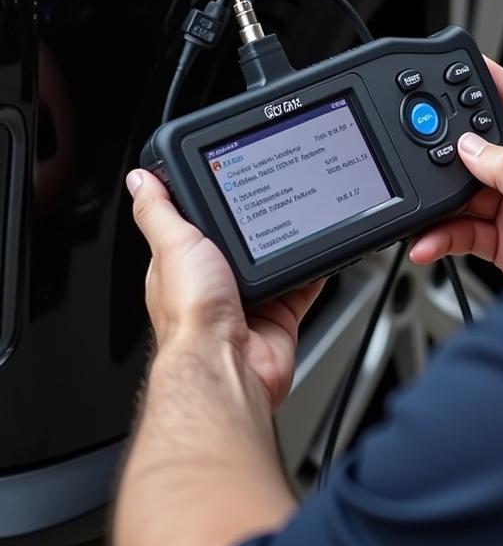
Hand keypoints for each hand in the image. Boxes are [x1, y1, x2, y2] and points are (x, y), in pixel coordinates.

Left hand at [126, 169, 322, 409]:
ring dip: (287, 247)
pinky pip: (303, 285)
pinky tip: (319, 253)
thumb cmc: (192, 316)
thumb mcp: (172, 246)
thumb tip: (141, 181)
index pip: (197, 226)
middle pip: (242, 243)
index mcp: (183, 266)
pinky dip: (314, 271)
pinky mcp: (279, 315)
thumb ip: (158, 212)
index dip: (213, 205)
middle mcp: (216, 285)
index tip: (231, 182)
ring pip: (274, 263)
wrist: (229, 364)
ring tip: (298, 222)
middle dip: (257, 226)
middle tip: (272, 201)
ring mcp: (249, 302)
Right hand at [409, 58, 502, 295]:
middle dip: (452, 146)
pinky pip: (463, 228)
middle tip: (421, 142)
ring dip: (443, 203)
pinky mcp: (502, 240)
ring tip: (423, 212)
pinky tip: (429, 242)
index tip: (463, 63)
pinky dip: (443, 234)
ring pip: (467, 190)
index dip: (493, 80)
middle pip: (484, 146)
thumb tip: (472, 146)